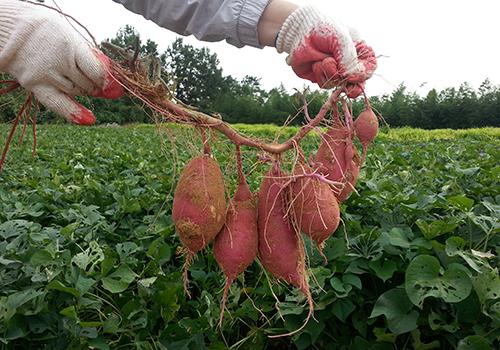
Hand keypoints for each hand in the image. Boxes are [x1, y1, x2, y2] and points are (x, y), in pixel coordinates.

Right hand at [0, 0, 123, 124]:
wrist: (10, 28)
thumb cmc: (50, 33)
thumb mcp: (71, 37)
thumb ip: (90, 57)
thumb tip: (112, 81)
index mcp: (70, 44)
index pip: (96, 71)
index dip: (108, 81)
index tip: (115, 85)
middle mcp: (57, 61)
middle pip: (87, 84)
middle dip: (97, 86)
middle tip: (97, 82)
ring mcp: (44, 74)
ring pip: (76, 93)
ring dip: (85, 92)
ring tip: (84, 83)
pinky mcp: (34, 85)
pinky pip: (57, 103)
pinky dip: (74, 113)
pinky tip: (89, 120)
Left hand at [276, 6, 376, 96]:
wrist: (299, 32)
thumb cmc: (323, 30)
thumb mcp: (340, 38)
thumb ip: (348, 57)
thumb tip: (349, 76)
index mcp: (359, 52)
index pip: (370, 67)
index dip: (363, 74)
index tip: (353, 75)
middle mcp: (349, 64)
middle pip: (358, 83)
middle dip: (353, 88)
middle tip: (349, 90)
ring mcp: (336, 73)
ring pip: (339, 84)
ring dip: (329, 73)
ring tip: (322, 59)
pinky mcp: (323, 78)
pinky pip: (325, 84)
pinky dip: (320, 74)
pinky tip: (315, 64)